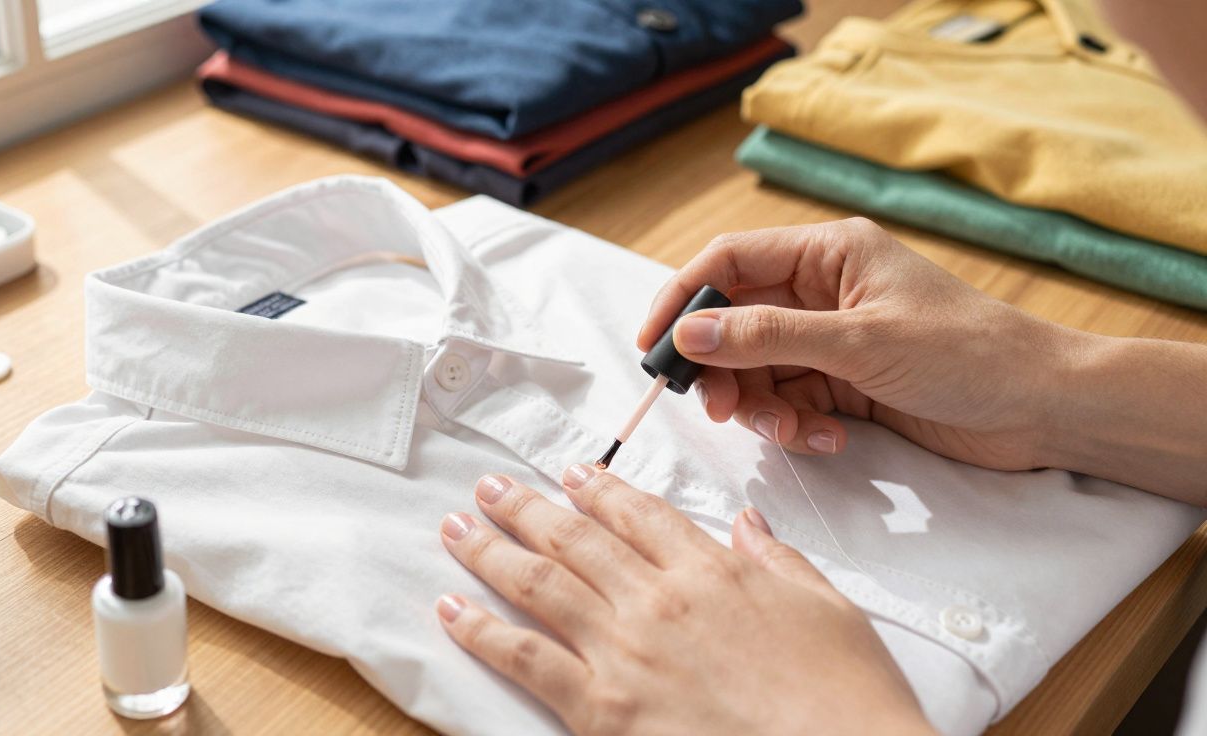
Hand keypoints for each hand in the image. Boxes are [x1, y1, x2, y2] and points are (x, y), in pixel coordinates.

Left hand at [436, 466, 933, 735]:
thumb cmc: (845, 700)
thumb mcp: (829, 611)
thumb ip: (779, 561)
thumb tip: (747, 525)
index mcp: (713, 571)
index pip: (640, 514)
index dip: (599, 487)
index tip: (571, 472)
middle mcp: (659, 600)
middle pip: (576, 538)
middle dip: (526, 507)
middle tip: (491, 487)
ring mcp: (625, 652)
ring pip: (539, 584)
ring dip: (490, 550)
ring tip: (457, 527)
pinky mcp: (602, 710)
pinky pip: (526, 658)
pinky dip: (481, 630)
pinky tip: (450, 609)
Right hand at [637, 218, 1081, 470]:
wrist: (1041, 409)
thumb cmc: (966, 353)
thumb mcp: (859, 341)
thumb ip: (769, 337)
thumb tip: (691, 332)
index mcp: (827, 254)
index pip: (729, 262)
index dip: (683, 297)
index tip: (653, 345)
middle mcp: (823, 291)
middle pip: (736, 322)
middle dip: (723, 368)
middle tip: (718, 409)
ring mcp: (832, 340)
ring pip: (758, 369)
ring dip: (761, 406)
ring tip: (791, 431)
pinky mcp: (845, 384)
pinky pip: (791, 401)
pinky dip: (798, 424)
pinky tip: (829, 436)